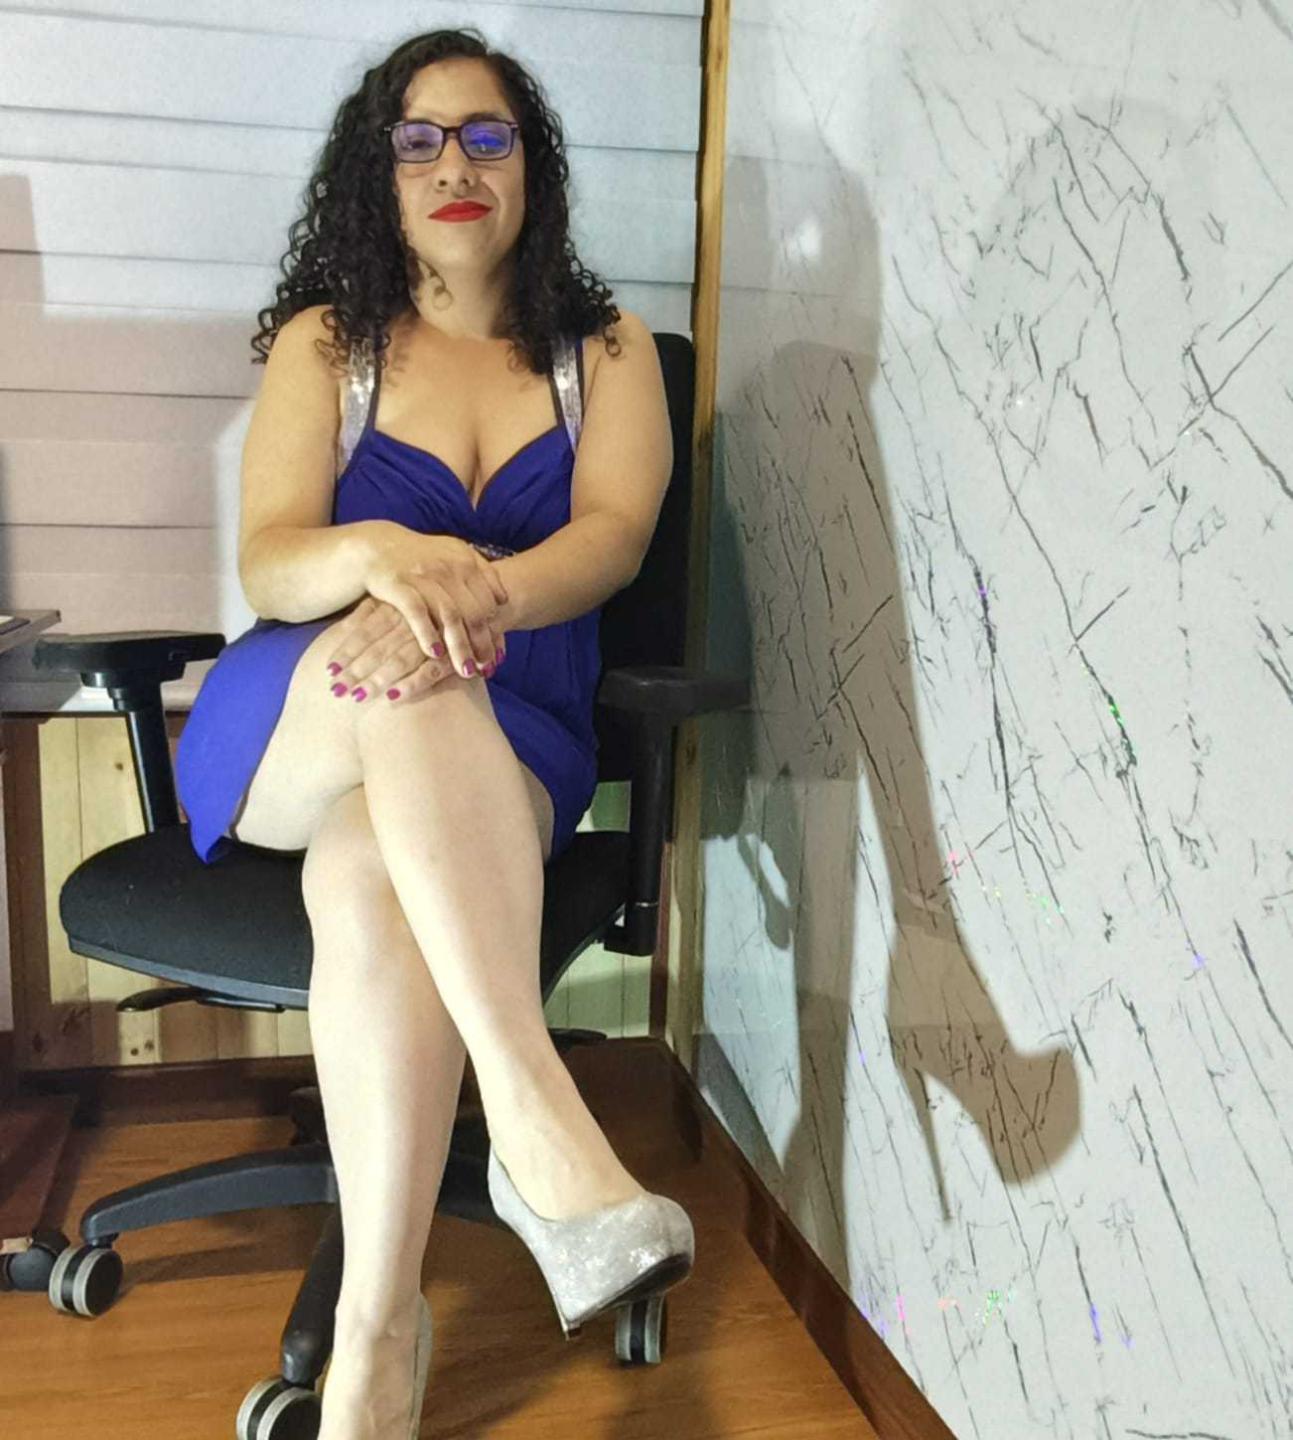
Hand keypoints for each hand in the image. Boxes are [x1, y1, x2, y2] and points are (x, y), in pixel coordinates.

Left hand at [325, 596, 496, 704]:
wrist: (492, 597)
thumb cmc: (442, 601)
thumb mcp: (409, 599)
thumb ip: (377, 611)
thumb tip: (344, 627)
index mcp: (398, 606)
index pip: (364, 630)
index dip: (346, 650)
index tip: (328, 670)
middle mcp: (412, 620)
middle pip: (377, 648)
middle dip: (355, 671)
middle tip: (335, 690)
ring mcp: (433, 636)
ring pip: (399, 659)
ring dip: (377, 680)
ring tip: (356, 697)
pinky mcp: (453, 652)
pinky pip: (430, 671)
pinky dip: (412, 684)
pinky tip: (394, 698)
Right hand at [362, 528, 508, 678]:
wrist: (375, 546)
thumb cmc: (420, 557)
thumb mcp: (453, 554)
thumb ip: (481, 572)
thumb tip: (504, 600)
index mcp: (465, 561)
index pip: (490, 602)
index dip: (496, 630)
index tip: (498, 654)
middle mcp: (447, 567)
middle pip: (474, 612)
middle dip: (482, 644)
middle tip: (486, 668)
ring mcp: (422, 576)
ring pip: (450, 616)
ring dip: (460, 647)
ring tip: (467, 671)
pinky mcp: (398, 584)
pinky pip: (417, 613)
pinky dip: (427, 634)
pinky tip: (435, 654)